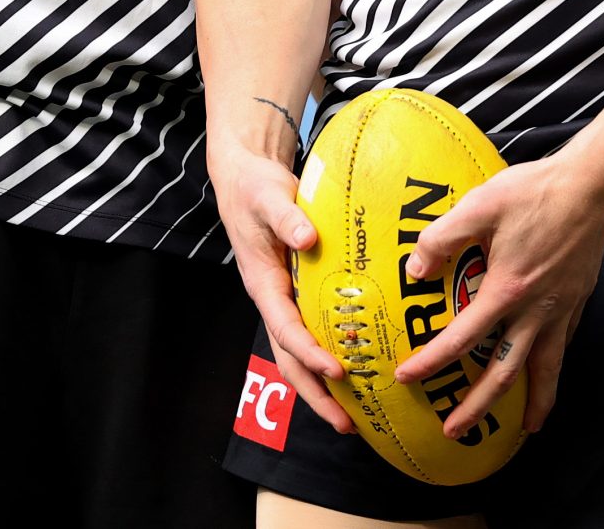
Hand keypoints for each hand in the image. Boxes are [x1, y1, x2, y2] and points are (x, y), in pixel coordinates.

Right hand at [212, 148, 355, 434]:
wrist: (246, 180)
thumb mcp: (268, 197)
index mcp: (263, 284)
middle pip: (290, 358)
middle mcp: (273, 300)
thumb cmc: (256, 189)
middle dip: (315, 393)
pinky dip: (328, 358)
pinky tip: (356, 373)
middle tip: (346, 423)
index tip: (336, 371)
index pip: (286, 328)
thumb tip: (307, 238)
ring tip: (352, 418)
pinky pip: (311, 334)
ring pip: (298, 354)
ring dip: (321, 387)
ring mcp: (284, 301)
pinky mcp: (297, 294)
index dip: (309, 352)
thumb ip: (286, 217)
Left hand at [394, 156, 603, 437]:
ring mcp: (561, 308)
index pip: (462, 339)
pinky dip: (554, 366)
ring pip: (546, 368)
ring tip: (527, 429)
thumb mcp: (478, 206)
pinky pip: (564, 344)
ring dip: (535, 402)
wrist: (590, 186)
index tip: (407, 377)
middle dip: (479, 406)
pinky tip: (547, 372)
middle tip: (455, 429)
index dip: (432, 361)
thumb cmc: (533, 192)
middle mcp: (535, 309)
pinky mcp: (578, 300)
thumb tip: (415, 269)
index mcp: (506, 290)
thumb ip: (442, 238)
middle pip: (505, 372)